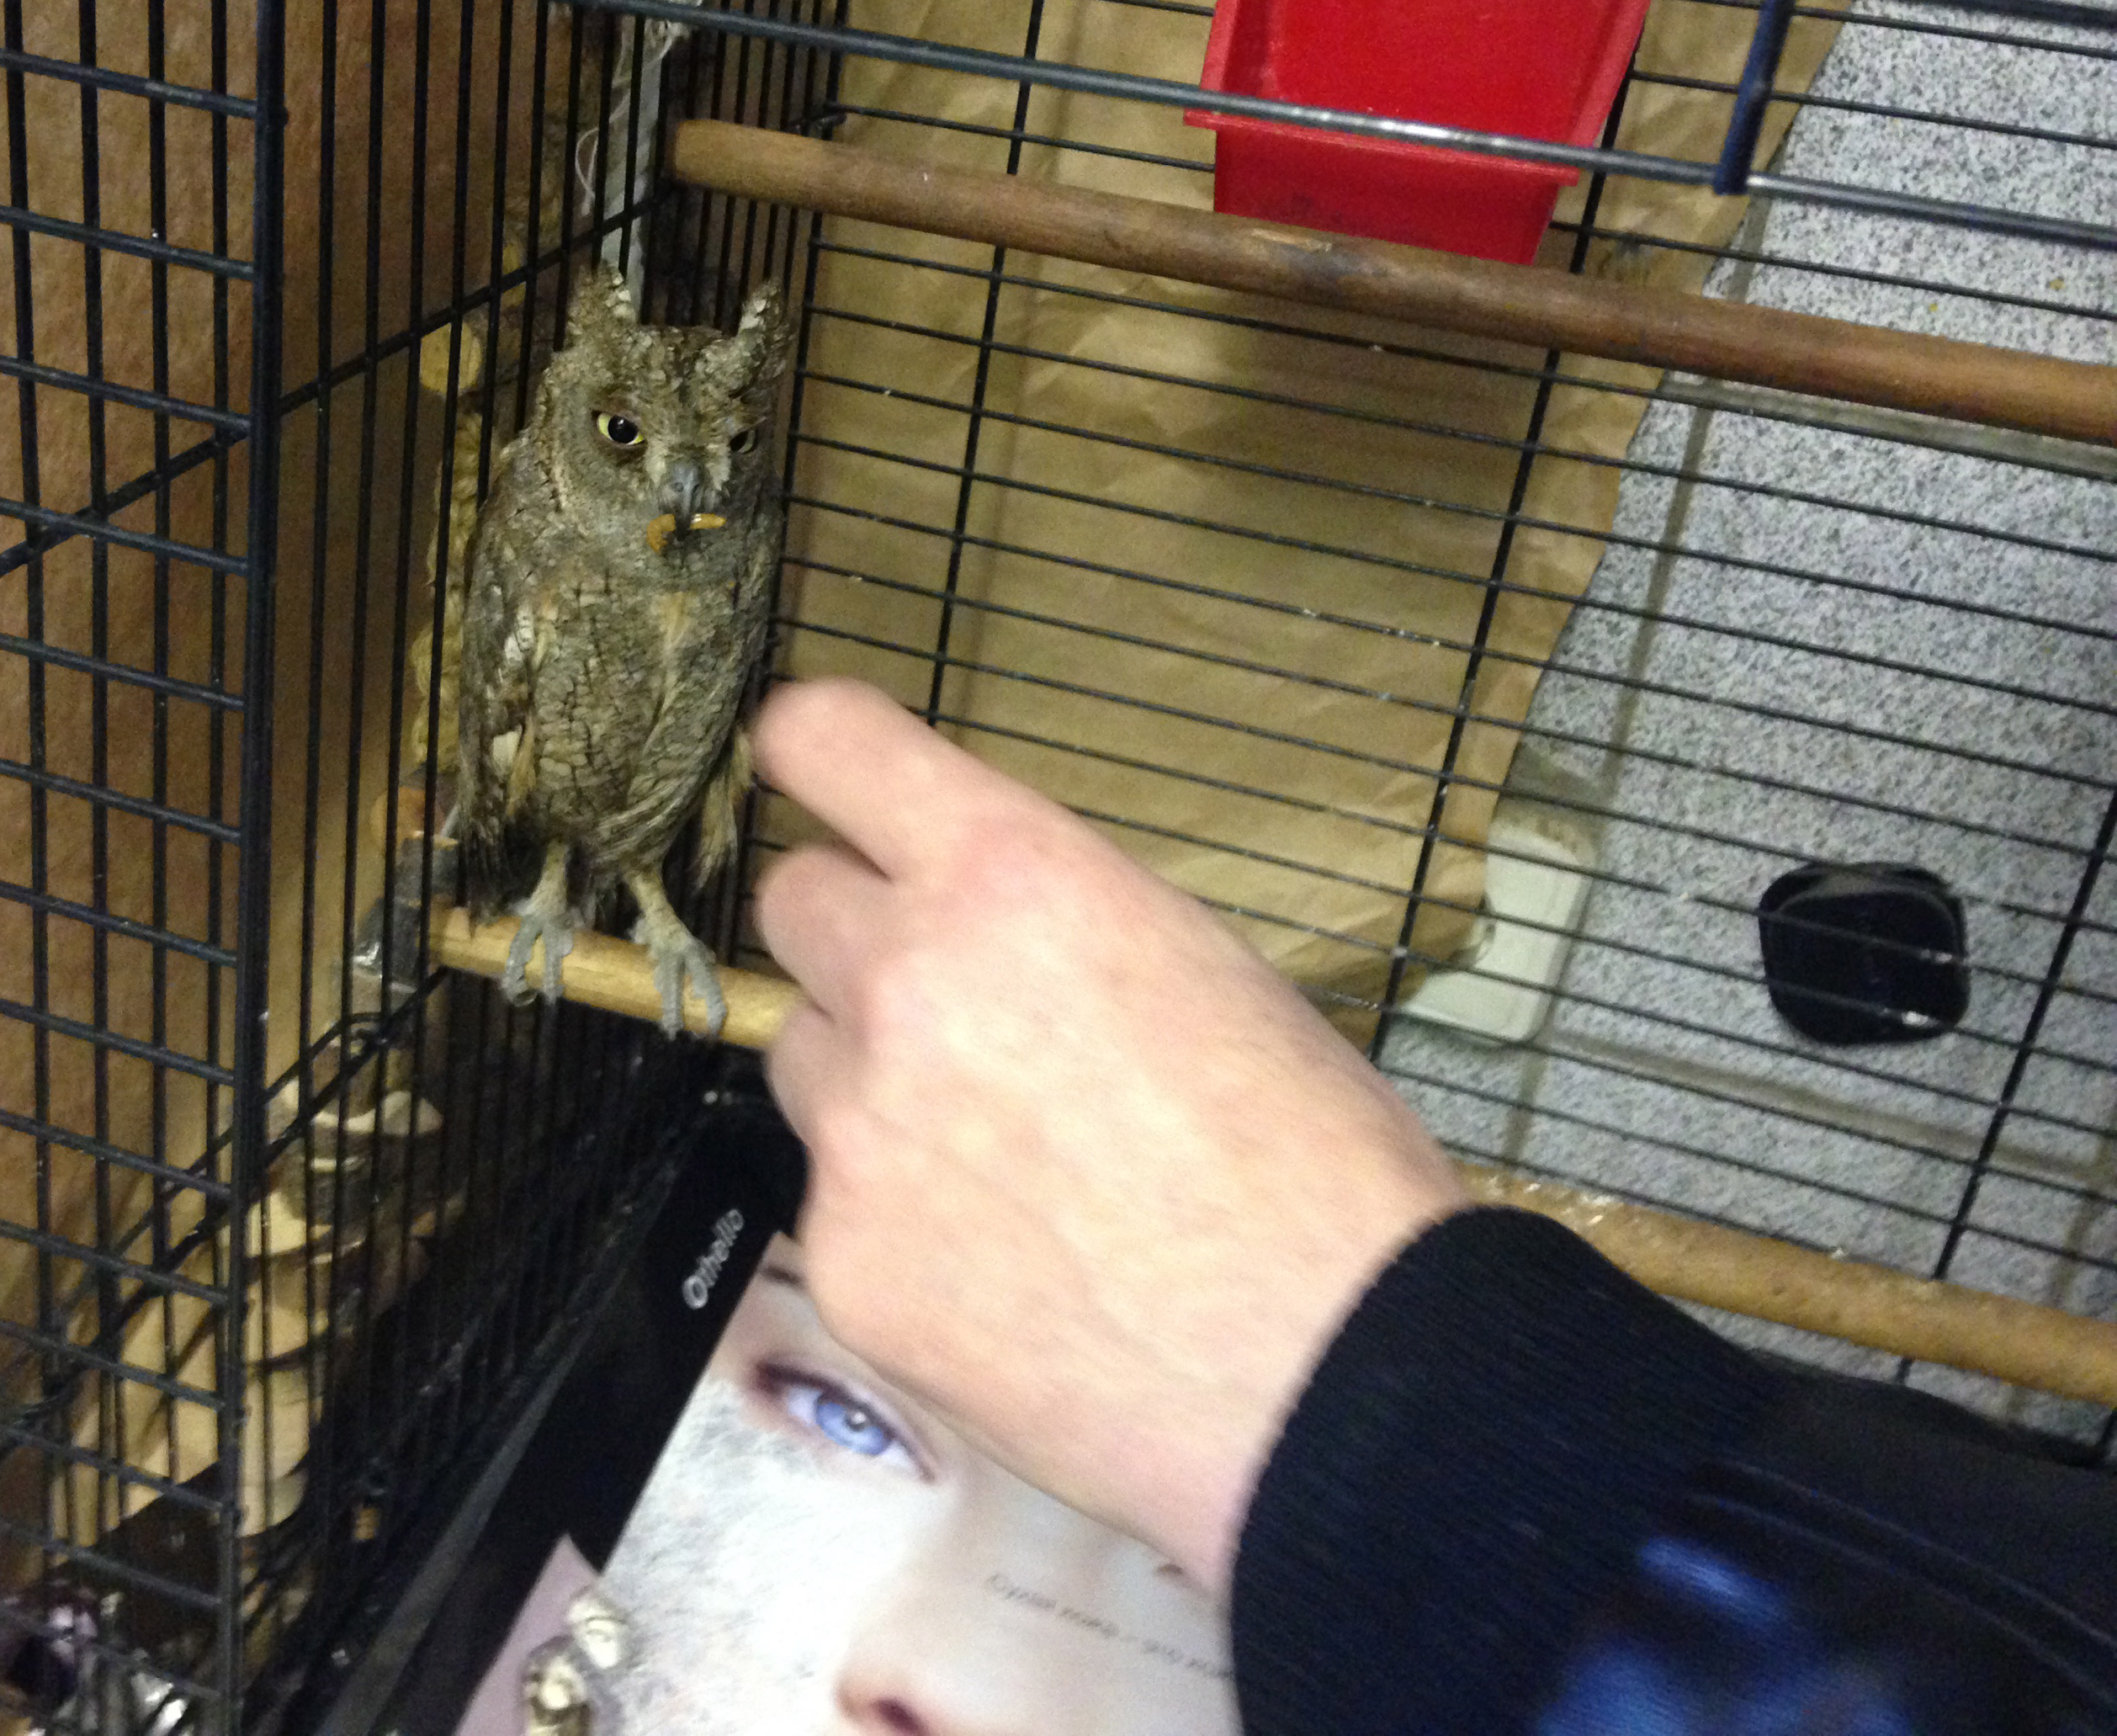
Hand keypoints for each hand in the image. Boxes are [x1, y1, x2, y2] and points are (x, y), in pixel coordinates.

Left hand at [751, 677, 1464, 1594]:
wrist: (1325, 1377)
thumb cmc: (1316, 1161)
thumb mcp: (1203, 965)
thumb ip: (1050, 921)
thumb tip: (983, 925)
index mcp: (1009, 878)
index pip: (826, 741)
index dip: (812, 748)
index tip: (812, 765)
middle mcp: (905, 982)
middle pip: (793, 902)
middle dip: (858, 933)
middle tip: (949, 1003)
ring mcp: (857, 1130)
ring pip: (804, 1055)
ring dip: (870, 1079)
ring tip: (1002, 1162)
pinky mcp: (844, 1258)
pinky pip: (836, 1201)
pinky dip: (900, 1222)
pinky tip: (1008, 1274)